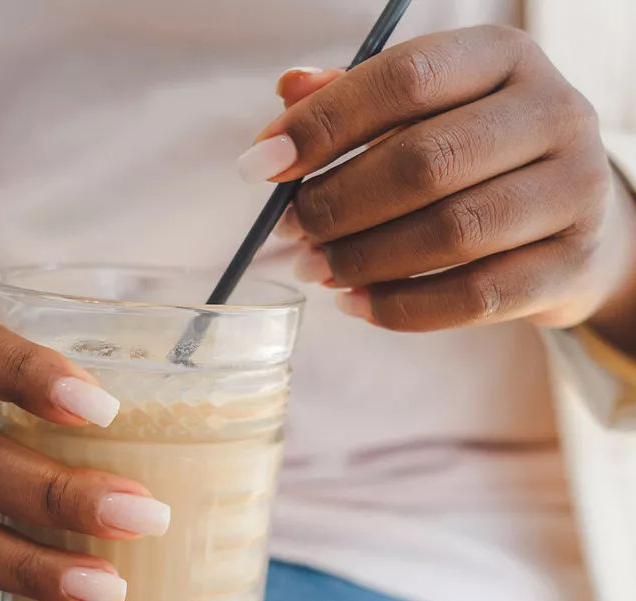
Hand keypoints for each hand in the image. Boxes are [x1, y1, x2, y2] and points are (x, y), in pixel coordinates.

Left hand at [238, 26, 635, 352]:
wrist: (572, 221)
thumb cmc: (476, 157)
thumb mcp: (426, 111)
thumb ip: (357, 99)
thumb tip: (287, 92)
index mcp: (504, 57)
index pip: (406, 78)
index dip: (323, 125)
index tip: (260, 167)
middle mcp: (553, 112)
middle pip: (425, 162)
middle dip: (336, 204)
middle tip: (289, 232)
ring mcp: (575, 190)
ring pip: (450, 232)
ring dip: (363, 259)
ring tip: (315, 270)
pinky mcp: (571, 264)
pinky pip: (473, 297)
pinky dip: (400, 307)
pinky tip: (355, 304)